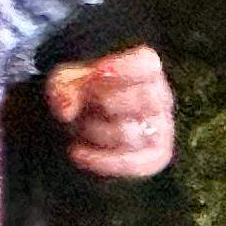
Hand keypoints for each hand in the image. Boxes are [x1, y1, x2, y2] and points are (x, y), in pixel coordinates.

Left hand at [47, 47, 176, 180]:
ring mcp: (162, 128)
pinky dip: (99, 159)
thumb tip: (66, 110)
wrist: (89, 122)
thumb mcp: (64, 82)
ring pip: (125, 132)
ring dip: (93, 130)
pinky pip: (129, 162)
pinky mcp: (156, 156)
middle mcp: (161, 97)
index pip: (146, 64)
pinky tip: (76, 153)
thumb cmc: (82, 93)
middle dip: (100, 102)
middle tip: (84, 104)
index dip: (124, 67)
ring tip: (82, 127)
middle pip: (134, 99)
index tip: (98, 71)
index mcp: (146, 67)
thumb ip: (62, 89)